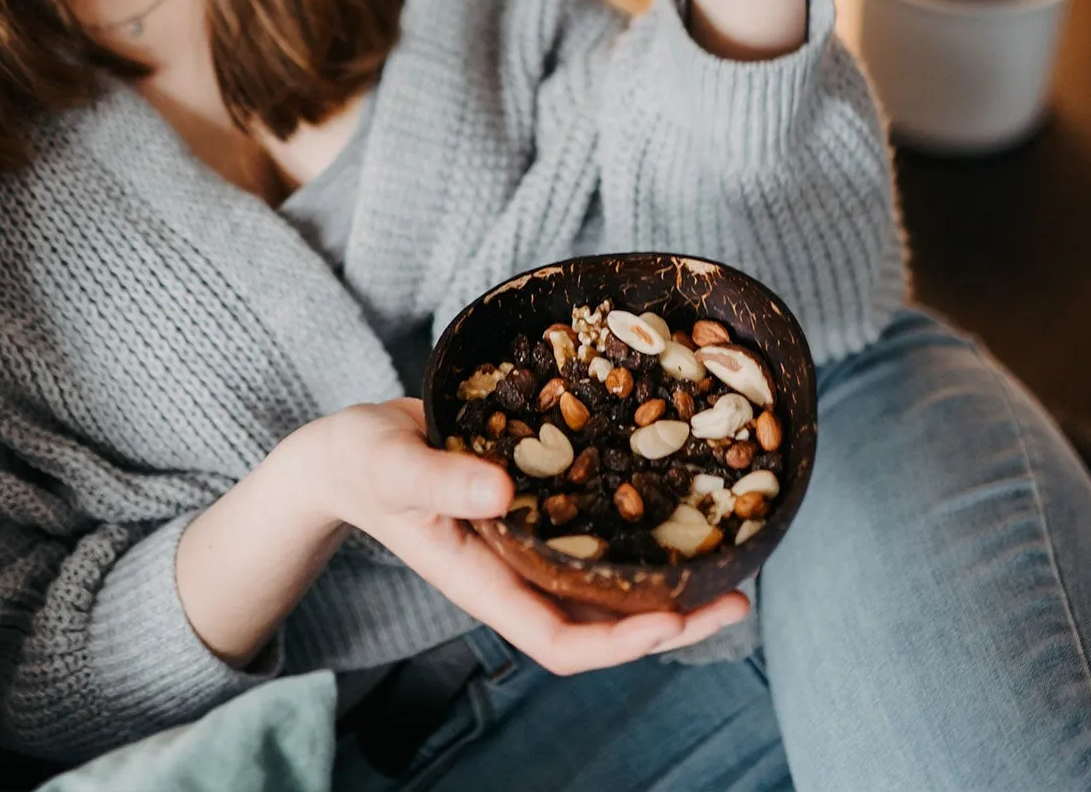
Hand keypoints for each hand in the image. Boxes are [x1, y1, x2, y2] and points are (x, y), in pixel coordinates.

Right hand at [309, 399, 749, 674]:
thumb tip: (503, 492)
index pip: (559, 638)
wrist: (351, 448)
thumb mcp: (393, 466)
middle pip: (602, 619)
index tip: (674, 618)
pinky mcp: (535, 503)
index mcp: (483, 580)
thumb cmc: (362, 463)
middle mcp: (515, 569)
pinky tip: (674, 497)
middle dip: (671, 617)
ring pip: (606, 576)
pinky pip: (593, 525)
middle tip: (739, 597)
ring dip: (665, 573)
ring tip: (728, 554)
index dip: (619, 642)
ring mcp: (528, 540)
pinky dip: (635, 521)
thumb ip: (440, 480)